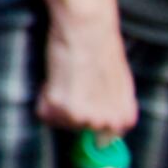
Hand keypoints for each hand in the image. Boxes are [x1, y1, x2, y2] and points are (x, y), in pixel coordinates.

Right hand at [37, 11, 138, 137]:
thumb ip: (114, 109)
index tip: (84, 103)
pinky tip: (56, 78)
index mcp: (124, 120)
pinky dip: (44, 96)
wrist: (88, 28)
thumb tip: (104, 130)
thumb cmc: (104, 49)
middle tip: (75, 83)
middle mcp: (105, 124)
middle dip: (71, 109)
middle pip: (76, 129)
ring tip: (67, 78)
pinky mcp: (60, 108)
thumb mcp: (121, 85)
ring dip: (56, 102)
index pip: (101, 138)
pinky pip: (43, 111)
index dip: (88, 115)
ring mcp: (82, 117)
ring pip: (58, 121)